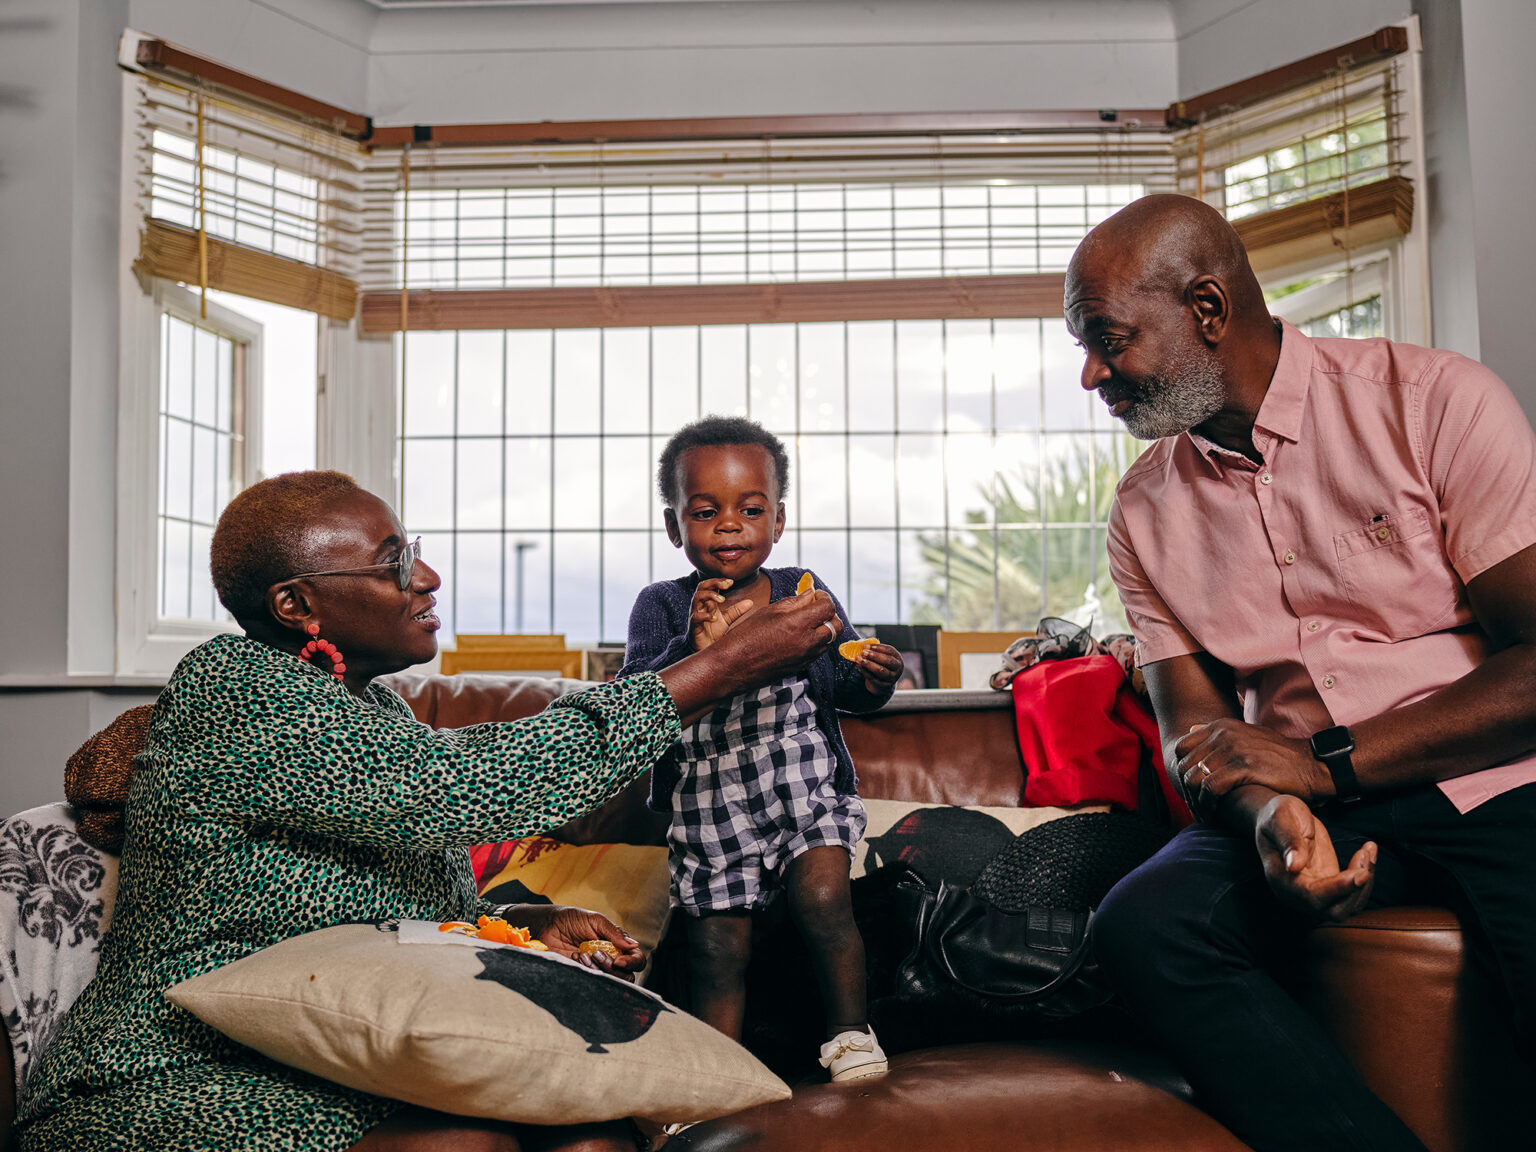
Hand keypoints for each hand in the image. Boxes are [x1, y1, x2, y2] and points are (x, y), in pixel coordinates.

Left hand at [499, 904, 645, 980]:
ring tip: (583, 955)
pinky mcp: (581, 977)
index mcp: (617, 944)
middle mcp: (610, 959)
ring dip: (600, 970)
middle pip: (628, 975)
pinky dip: (587, 973)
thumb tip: (633, 946)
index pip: (636, 958)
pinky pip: (593, 985)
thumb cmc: (569, 919)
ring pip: (612, 982)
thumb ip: (613, 932)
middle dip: (614, 967)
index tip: (619, 960)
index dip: (633, 962)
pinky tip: (575, 959)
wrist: (544, 927)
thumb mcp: (594, 919)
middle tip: (596, 954)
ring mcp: (596, 970)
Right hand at [688, 578, 752, 651]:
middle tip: (726, 585)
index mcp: (708, 602)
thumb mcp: (727, 619)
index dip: (719, 581)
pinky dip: (705, 616)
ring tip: (722, 600)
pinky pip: (696, 616)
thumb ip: (737, 610)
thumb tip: (751, 602)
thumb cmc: (713, 631)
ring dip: (709, 595)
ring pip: (697, 597)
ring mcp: (696, 613)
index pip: (710, 585)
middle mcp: (701, 605)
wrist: (705, 648)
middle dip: (713, 583)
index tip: (731, 582)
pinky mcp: (693, 625)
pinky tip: (714, 618)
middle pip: (702, 587)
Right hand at [704, 589, 841, 687]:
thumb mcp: (769, 611)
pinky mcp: (802, 666)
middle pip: (836, 626)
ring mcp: (806, 656)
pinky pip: (819, 652)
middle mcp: (807, 641)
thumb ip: (794, 602)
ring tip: (808, 622)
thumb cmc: (746, 635)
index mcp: (798, 623)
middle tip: (816, 608)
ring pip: (830, 640)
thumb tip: (810, 594)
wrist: (733, 665)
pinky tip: (801, 635)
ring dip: (824, 629)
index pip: (828, 607)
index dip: (824, 598)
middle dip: (829, 614)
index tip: (816, 596)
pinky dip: (817, 642)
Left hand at [856, 642, 903, 694]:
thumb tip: (864, 646)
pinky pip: (873, 678)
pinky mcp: (883, 685)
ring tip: (860, 659)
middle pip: (887, 661)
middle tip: (863, 652)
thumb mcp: (882, 657)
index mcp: (897, 658)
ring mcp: (891, 678)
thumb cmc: (881, 665)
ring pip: (881, 671)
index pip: (889, 651)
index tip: (866, 646)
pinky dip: (865, 672)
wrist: (882, 683)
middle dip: (875, 656)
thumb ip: (875, 652)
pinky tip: (859, 666)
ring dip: (869, 664)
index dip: (878, 648)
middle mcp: (897, 668)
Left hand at [1174, 718, 1331, 815]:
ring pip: (1193, 778)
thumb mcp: (1246, 735)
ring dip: (1195, 801)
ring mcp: (1232, 749)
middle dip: (1186, 790)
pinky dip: (1207, 804)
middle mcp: (1223, 734)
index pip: (1181, 748)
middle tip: (1196, 807)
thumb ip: (1218, 734)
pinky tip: (1213, 814)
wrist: (1311, 765)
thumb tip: (1190, 729)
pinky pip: (1209, 788)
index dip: (1182, 771)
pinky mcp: (1242, 767)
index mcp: (1221, 726)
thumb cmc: (1279, 756)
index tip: (1191, 790)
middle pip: (1184, 766)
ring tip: (1204, 814)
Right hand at [1253, 794, 1375, 921]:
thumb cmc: (1277, 815)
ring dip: (1365, 881)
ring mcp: (1313, 892)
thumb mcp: (1281, 817)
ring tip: (1367, 849)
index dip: (1338, 889)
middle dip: (1357, 888)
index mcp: (1280, 878)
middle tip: (1364, 854)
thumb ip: (1288, 840)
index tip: (1361, 873)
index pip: (1312, 896)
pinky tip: (1367, 851)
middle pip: (1335, 911)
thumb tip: (1293, 865)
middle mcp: (1297, 893)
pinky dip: (1366, 876)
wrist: (1279, 818)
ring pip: (1348, 905)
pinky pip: (1352, 894)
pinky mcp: (1329, 886)